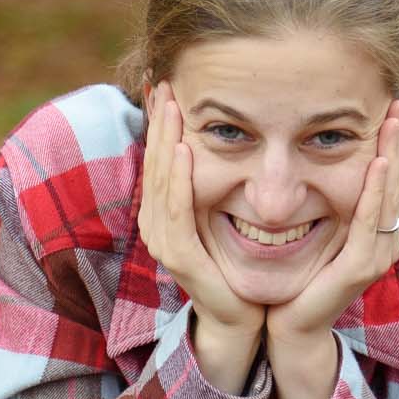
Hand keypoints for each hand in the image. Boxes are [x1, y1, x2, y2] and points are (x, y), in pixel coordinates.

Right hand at [138, 83, 263, 362]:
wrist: (242, 315)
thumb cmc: (236, 263)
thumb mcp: (222, 214)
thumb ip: (215, 183)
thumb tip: (219, 139)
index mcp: (164, 212)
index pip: (160, 158)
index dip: (160, 123)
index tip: (167, 86)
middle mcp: (157, 224)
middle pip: (155, 163)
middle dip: (159, 123)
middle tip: (163, 83)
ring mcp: (165, 241)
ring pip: (162, 181)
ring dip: (165, 141)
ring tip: (170, 107)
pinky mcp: (181, 257)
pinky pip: (177, 211)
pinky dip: (179, 180)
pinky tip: (184, 151)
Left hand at [265, 99, 398, 346]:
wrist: (290, 325)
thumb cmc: (298, 276)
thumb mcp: (316, 228)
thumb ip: (325, 199)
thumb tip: (316, 152)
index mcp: (376, 229)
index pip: (389, 176)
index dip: (394, 140)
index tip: (394, 102)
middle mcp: (385, 239)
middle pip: (396, 179)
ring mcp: (378, 253)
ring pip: (390, 195)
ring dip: (394, 154)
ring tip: (395, 119)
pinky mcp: (363, 267)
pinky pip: (372, 220)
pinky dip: (377, 190)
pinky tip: (379, 162)